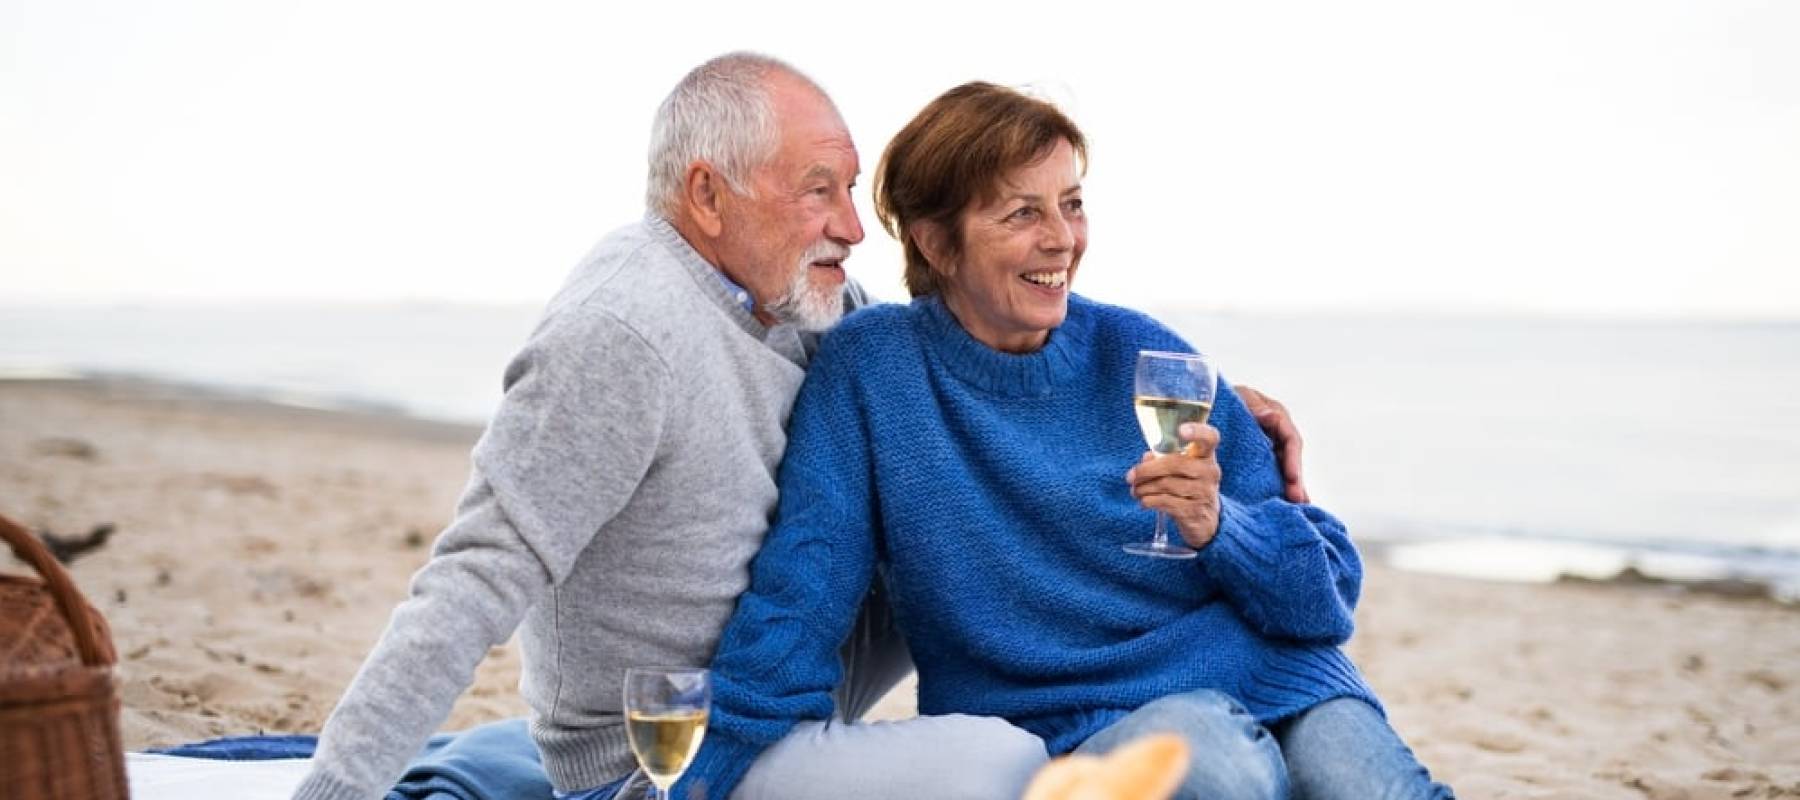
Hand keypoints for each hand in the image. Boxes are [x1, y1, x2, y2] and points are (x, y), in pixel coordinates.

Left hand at [1125, 423, 1221, 549]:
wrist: (1206, 520)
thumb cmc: (1189, 486)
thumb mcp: (1180, 470)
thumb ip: (1163, 459)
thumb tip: (1146, 458)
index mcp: (1206, 456)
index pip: (1210, 438)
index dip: (1197, 431)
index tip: (1180, 430)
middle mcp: (1210, 472)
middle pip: (1176, 464)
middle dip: (1147, 470)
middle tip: (1130, 476)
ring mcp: (1204, 493)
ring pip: (1166, 485)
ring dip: (1143, 488)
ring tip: (1134, 490)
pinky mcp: (1194, 511)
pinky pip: (1165, 502)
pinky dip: (1148, 501)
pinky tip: (1143, 501)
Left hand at [1234, 384, 1308, 503]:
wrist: (1207, 405)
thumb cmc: (1226, 397)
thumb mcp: (1241, 396)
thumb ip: (1255, 406)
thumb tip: (1272, 416)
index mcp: (1277, 417)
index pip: (1291, 439)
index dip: (1293, 459)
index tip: (1292, 476)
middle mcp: (1278, 433)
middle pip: (1291, 459)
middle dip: (1296, 480)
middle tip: (1298, 499)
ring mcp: (1271, 447)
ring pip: (1285, 469)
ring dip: (1292, 487)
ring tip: (1298, 507)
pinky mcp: (1261, 458)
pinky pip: (1273, 473)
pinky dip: (1279, 488)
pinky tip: (1285, 505)